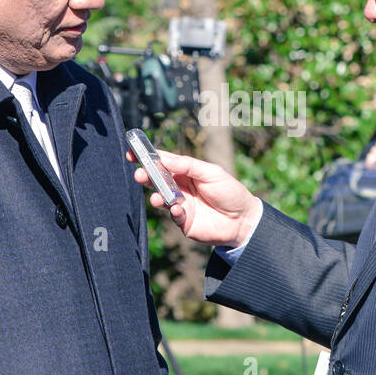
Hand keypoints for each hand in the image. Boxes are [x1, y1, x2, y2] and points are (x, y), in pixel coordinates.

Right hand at [129, 149, 260, 246]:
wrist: (244, 220)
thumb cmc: (230, 192)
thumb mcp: (211, 173)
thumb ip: (188, 165)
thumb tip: (164, 159)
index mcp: (185, 172)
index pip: (163, 162)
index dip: (147, 157)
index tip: (132, 152)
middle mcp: (180, 188)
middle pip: (157, 180)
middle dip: (145, 176)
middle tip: (139, 174)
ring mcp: (180, 205)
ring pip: (160, 198)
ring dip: (155, 196)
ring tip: (157, 197)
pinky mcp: (184, 221)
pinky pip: (173, 216)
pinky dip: (173, 212)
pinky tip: (177, 209)